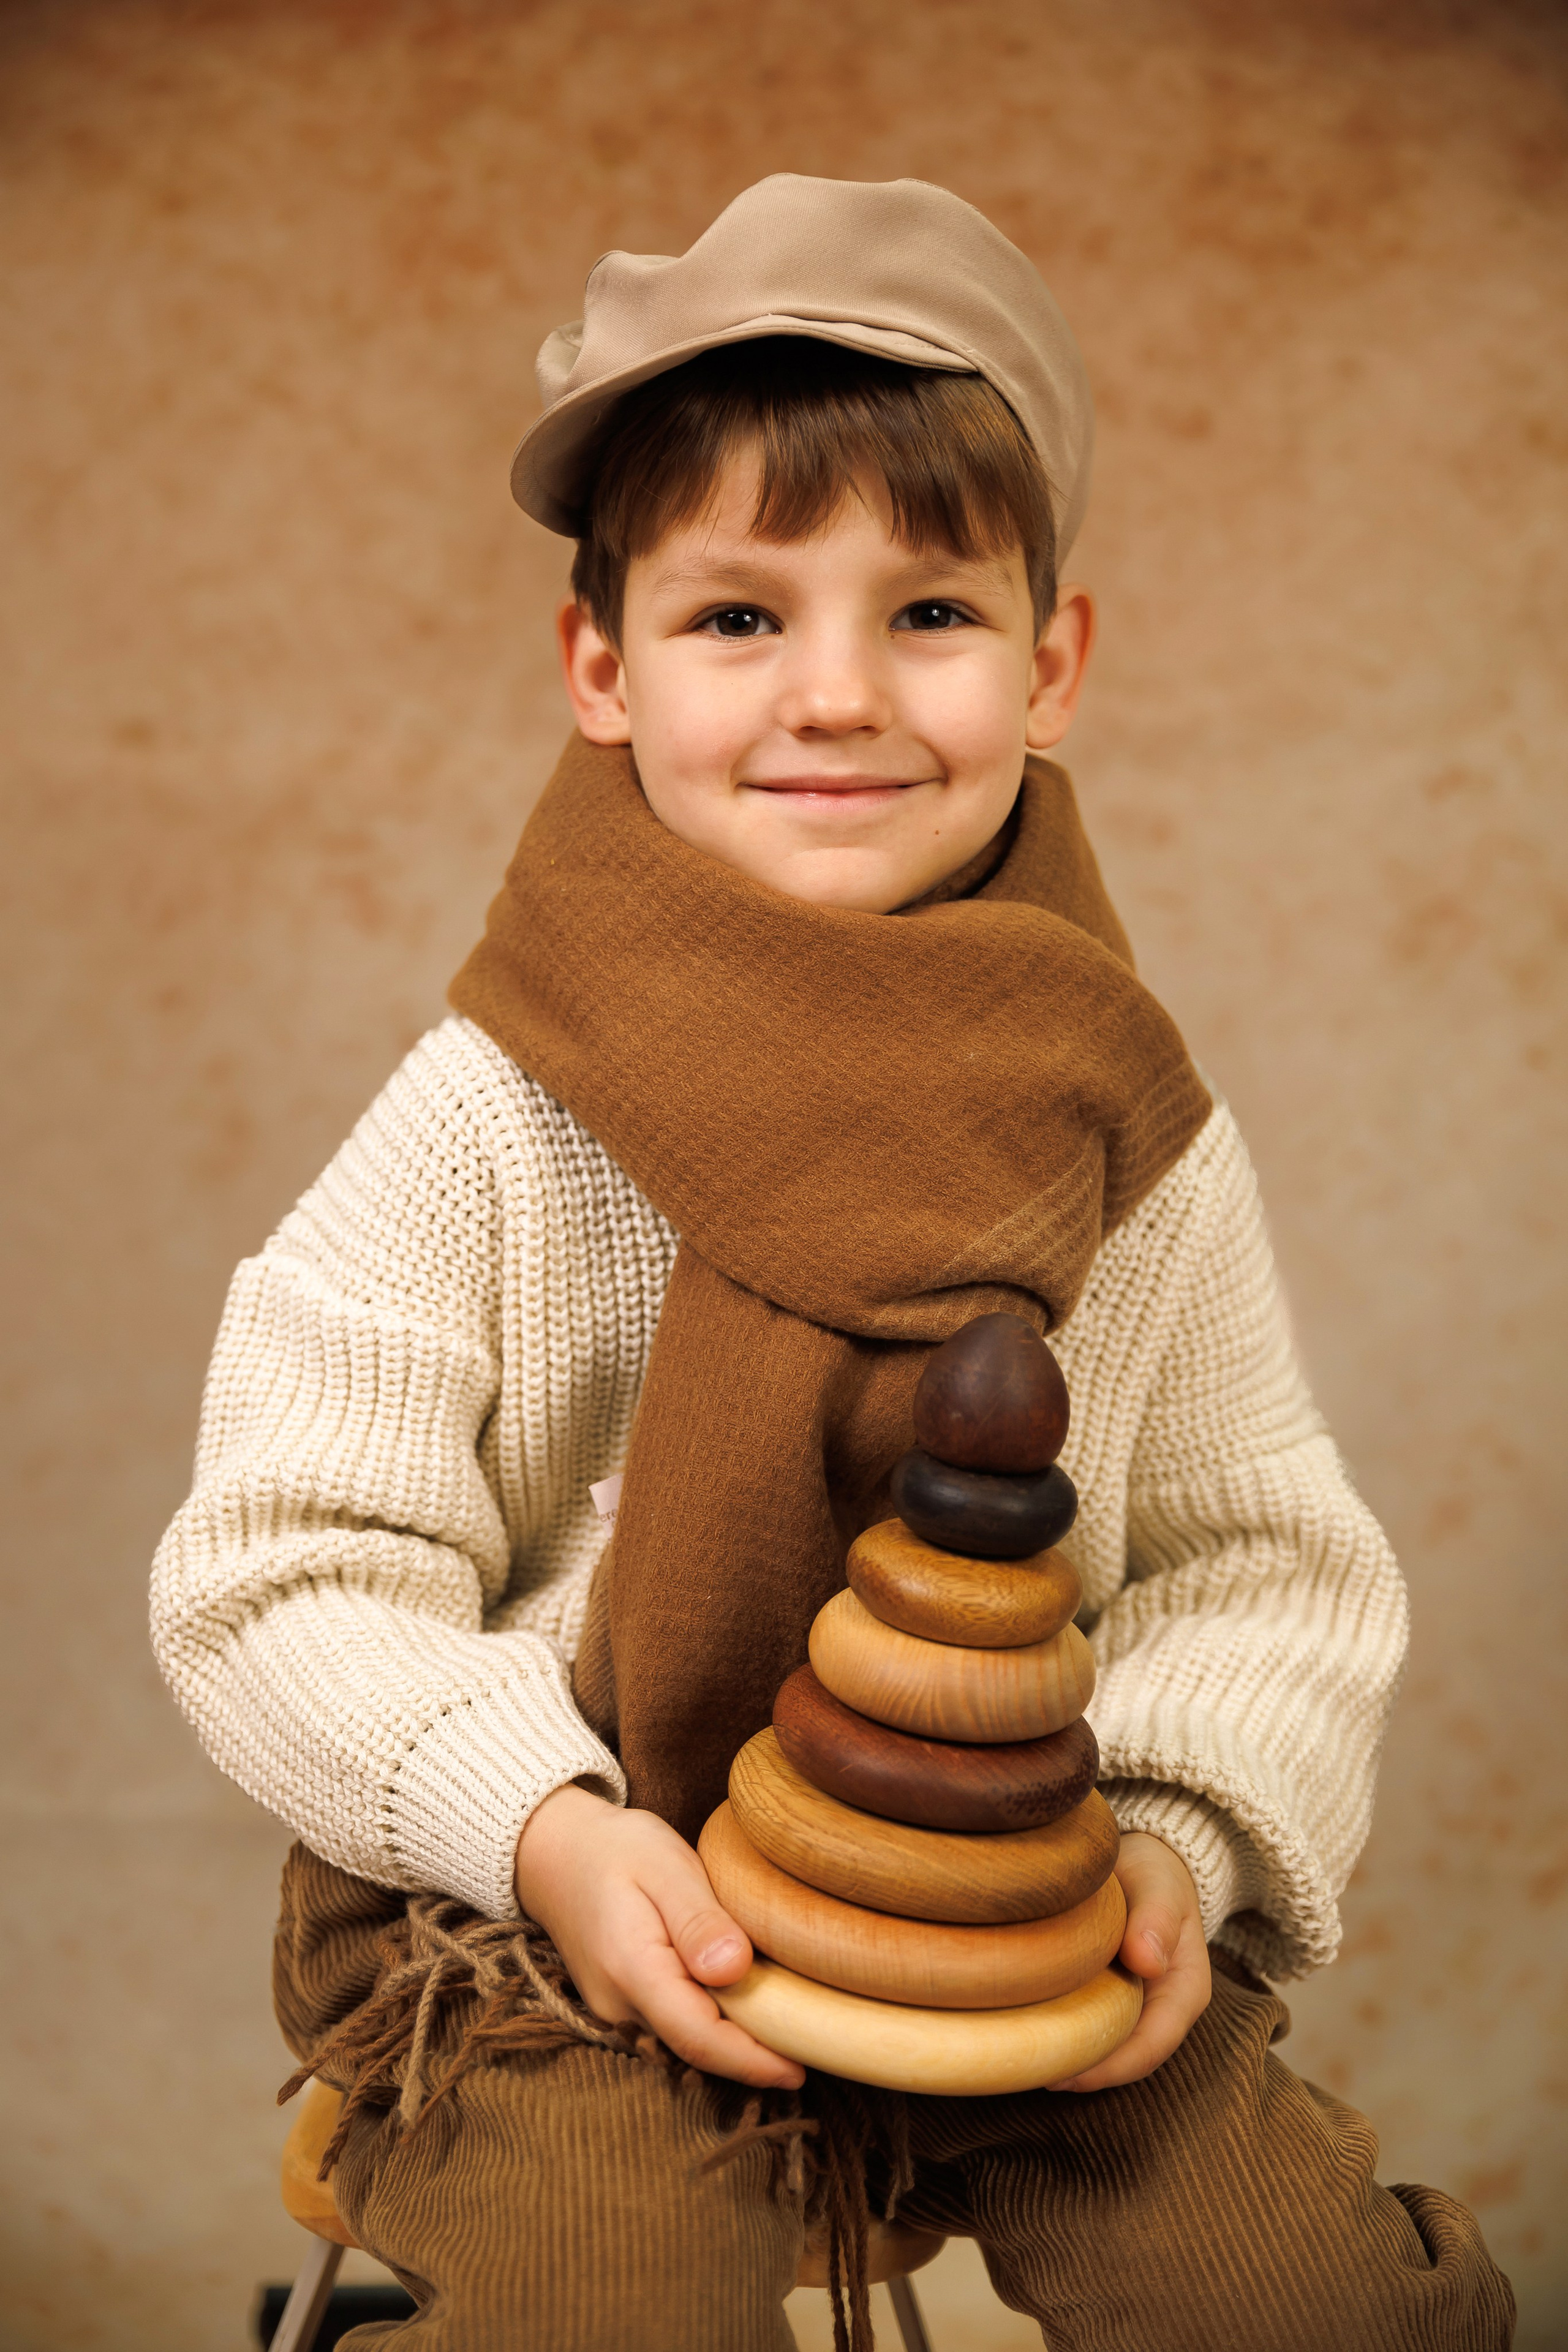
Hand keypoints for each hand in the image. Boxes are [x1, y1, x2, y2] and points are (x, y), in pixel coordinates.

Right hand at [513, 1782, 804, 2090]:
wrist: (555, 1852)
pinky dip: (713, 2026)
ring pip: (686, 2043)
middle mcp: (619, 2006)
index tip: (801, 2069)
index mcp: (632, 1970)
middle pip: (698, 2049)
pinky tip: (748, 2007)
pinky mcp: (622, 2006)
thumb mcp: (663, 1865)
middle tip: (815, 2047)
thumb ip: (698, 1919)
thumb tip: (734, 1969)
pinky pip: (674, 2028)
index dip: (752, 2061)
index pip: (699, 2037)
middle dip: (754, 2058)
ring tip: (793, 2029)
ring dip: (736, 2043)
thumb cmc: (615, 1850)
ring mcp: (616, 2012)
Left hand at [1048, 1831, 1210, 2091]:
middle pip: (1122, 2057)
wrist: (1145, 1857)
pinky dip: (1061, 2028)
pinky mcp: (1108, 1995)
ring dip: (1067, 2055)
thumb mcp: (1161, 1884)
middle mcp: (1160, 2010)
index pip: (1150, 2048)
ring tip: (1021, 2057)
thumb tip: (1147, 1961)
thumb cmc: (1156, 1871)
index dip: (1108, 2068)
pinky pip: (1087, 2021)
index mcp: (1184, 1993)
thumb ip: (1157, 1917)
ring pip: (1103, 2045)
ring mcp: (1134, 2005)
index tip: (1064, 2075)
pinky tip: (1026, 2024)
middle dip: (1081, 2071)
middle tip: (1029, 2070)